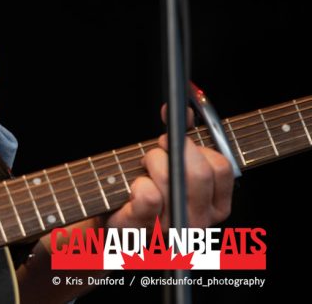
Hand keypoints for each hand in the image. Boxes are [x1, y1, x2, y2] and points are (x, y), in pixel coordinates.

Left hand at [107, 106, 233, 231]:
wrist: (115, 219)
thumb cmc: (148, 189)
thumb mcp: (171, 163)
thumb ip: (182, 136)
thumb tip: (183, 109)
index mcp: (216, 204)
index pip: (222, 167)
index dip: (195, 146)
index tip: (174, 140)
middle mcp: (201, 220)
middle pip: (199, 173)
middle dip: (172, 150)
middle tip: (156, 149)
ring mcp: (174, 228)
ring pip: (172, 179)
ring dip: (152, 162)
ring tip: (142, 168)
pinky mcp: (145, 228)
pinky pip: (149, 196)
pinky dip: (138, 182)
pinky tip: (133, 186)